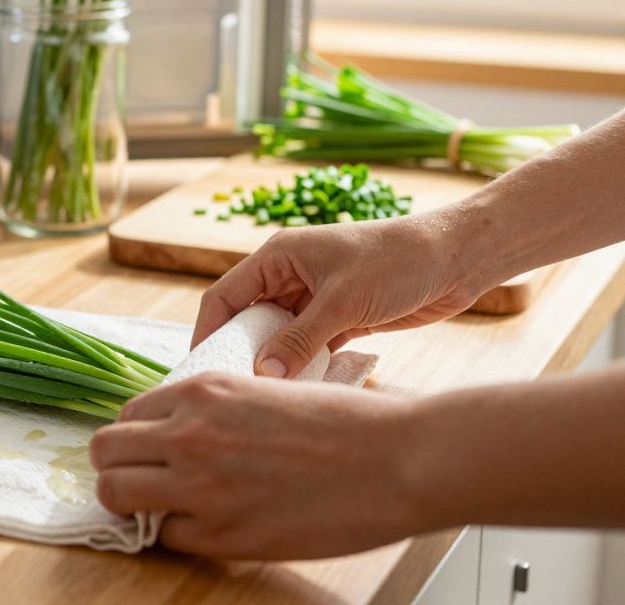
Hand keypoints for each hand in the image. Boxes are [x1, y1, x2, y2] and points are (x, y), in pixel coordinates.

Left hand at [90, 372, 425, 558]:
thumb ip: (217, 409)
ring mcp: (200, 485)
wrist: (399, 458)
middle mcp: (188, 433)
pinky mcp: (222, 534)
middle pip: (105, 451)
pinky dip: (179, 534)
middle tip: (143, 481)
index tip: (151, 451)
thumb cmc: (348, 422)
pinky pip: (166, 536)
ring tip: (162, 506)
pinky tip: (208, 526)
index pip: (129, 414)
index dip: (137, 437)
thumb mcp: (267, 390)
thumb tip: (187, 429)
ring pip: (116, 495)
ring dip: (132, 502)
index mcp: (202, 391)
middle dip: (118, 467)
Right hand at [192, 213, 489, 378]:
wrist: (458, 258)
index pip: (223, 297)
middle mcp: (289, 278)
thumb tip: (261, 375)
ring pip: (277, 339)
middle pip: (247, 321)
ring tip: (263, 401)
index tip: (201, 370)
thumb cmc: (397, 261)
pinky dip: (302, 369)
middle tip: (231, 393)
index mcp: (278, 258)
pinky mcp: (340, 321)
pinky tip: (299, 394)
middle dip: (239, 355)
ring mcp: (314, 301)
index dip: (207, 333)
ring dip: (273, 366)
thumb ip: (299, 340)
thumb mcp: (342, 301)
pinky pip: (307, 350)